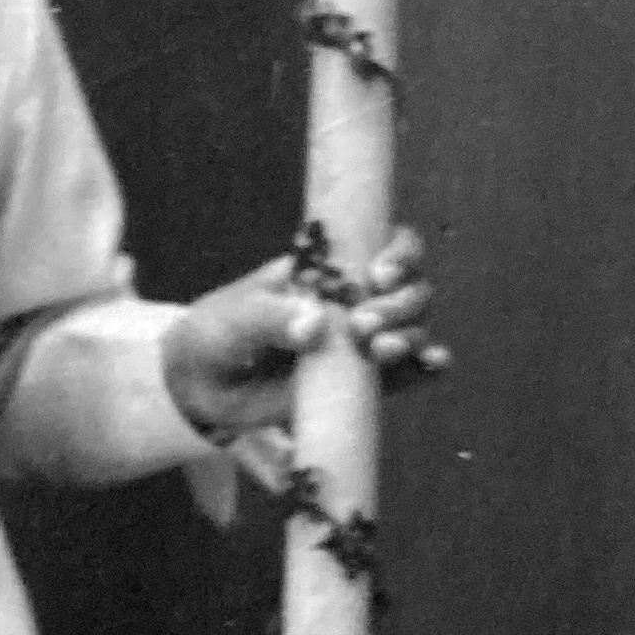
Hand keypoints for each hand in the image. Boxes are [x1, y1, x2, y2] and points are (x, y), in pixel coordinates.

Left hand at [162, 225, 447, 442]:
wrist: (204, 389)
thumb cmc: (218, 334)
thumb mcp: (235, 317)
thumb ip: (271, 317)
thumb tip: (315, 326)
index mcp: (330, 270)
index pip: (384, 245)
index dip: (400, 253)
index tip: (380, 274)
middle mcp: (356, 300)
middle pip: (409, 288)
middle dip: (399, 304)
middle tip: (360, 326)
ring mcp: (363, 342)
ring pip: (413, 327)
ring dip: (408, 335)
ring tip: (376, 350)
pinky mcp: (363, 382)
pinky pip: (408, 372)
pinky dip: (426, 367)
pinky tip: (431, 365)